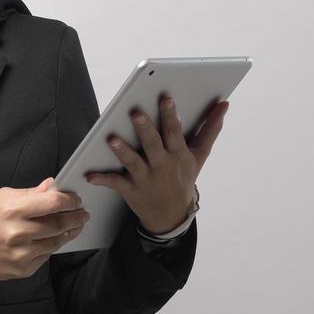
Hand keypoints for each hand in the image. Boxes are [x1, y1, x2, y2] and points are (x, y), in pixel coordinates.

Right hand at [0, 178, 90, 281]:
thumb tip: (51, 186)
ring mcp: (22, 253)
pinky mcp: (24, 268)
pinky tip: (55, 239)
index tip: (76, 200)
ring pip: (57, 241)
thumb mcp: (0, 198)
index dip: (69, 200)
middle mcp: (19, 232)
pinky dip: (53, 245)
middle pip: (59, 223)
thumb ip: (29, 193)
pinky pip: (47, 255)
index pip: (53, 202)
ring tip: (74, 226)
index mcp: (13, 210)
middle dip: (76, 217)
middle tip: (83, 214)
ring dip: (69, 232)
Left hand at [85, 97, 229, 234]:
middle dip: (145, 129)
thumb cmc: (184, 178)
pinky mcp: (131, 190)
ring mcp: (146, 178)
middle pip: (153, 145)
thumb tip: (224, 104)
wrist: (172, 214)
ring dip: (122, 152)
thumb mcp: (200, 155)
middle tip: (136, 113)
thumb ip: (210, 128)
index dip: (170, 116)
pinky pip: (115, 183)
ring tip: (112, 139)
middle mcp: (162, 165)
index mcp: (178, 154)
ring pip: (133, 163)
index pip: (174, 132)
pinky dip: (102, 179)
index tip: (166, 99)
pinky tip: (90, 175)